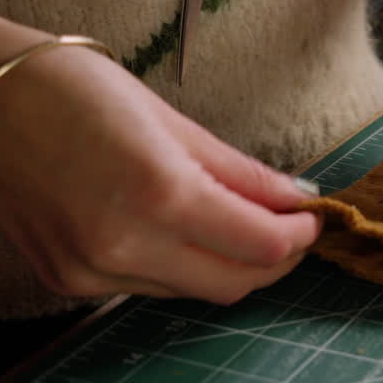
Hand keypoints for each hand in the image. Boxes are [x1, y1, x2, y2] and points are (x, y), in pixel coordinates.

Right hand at [0, 25, 320, 304]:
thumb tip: (296, 197)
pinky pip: (151, 288)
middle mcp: (123, 245)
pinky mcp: (69, 280)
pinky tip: (189, 232)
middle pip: (235, 282)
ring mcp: (91, 270)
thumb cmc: (73, 90)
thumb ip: (241, 172)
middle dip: (276, 259)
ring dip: (231, 265)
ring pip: (195, 291)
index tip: (313, 215)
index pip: (262, 246)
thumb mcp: (174, 122)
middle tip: (292, 227)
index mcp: (159, 195)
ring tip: (245, 224)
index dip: (300, 235)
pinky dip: (184, 266)